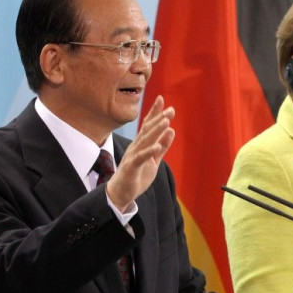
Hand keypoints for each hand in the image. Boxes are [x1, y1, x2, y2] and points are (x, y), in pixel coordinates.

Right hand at [107, 95, 174, 210]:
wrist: (121, 193)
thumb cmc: (137, 175)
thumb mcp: (154, 160)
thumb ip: (162, 146)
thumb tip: (171, 131)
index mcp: (141, 144)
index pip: (148, 125)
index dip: (155, 112)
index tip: (162, 99)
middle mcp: (136, 147)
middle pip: (148, 130)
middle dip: (159, 119)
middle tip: (170, 109)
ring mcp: (133, 156)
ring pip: (145, 141)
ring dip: (156, 131)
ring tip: (166, 121)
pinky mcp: (132, 167)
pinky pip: (141, 158)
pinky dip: (149, 151)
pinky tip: (157, 146)